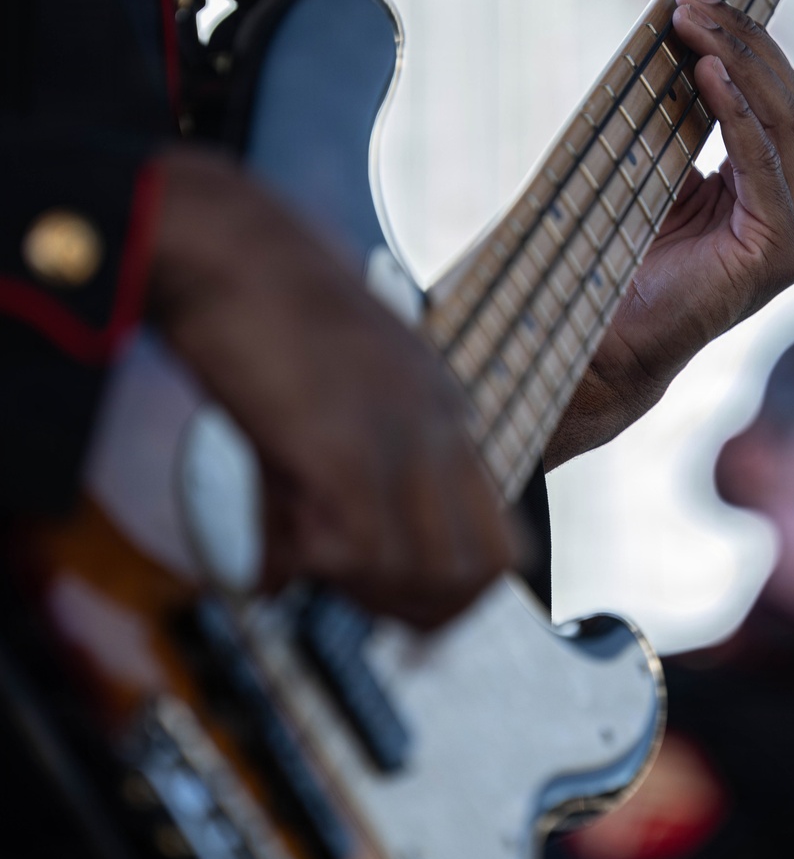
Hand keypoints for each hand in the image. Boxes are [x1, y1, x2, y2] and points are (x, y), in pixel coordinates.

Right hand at [148, 149, 519, 626]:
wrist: (228, 244)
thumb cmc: (267, 300)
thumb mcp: (334, 386)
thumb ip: (333, 475)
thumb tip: (289, 573)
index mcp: (447, 409)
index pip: (500, 542)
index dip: (458, 594)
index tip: (409, 614)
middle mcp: (437, 430)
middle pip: (472, 575)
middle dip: (414, 613)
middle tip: (349, 599)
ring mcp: (396, 442)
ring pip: (415, 578)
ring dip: (353, 593)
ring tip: (301, 563)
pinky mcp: (341, 453)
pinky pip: (346, 556)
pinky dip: (303, 569)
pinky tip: (269, 550)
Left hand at [546, 0, 793, 467]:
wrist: (603, 342)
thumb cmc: (618, 260)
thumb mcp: (651, 171)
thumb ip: (676, 121)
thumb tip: (672, 41)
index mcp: (761, 187)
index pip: (770, 96)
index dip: (738, 40)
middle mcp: (786, 206)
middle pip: (784, 98)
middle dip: (739, 38)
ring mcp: (791, 231)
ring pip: (783, 121)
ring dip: (736, 60)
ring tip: (695, 22)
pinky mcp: (779, 253)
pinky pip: (764, 167)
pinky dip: (738, 115)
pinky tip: (708, 74)